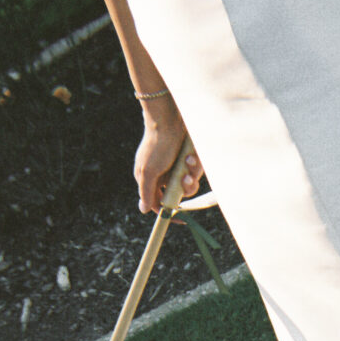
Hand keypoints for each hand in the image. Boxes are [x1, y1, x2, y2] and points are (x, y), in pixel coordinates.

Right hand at [133, 96, 203, 213]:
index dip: (169, 212)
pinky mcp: (187, 159)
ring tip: (189, 160)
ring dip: (192, 174)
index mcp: (150, 180)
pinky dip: (196, 164)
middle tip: (185, 178)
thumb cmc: (156, 145)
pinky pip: (196, 170)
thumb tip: (143, 210)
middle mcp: (164, 175)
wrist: (170, 120)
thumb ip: (147, 192)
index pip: (158, 203)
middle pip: (179, 194)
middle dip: (185, 188)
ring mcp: (176, 167)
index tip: (181, 220)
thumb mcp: (148, 171)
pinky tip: (192, 155)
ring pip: (190, 183)